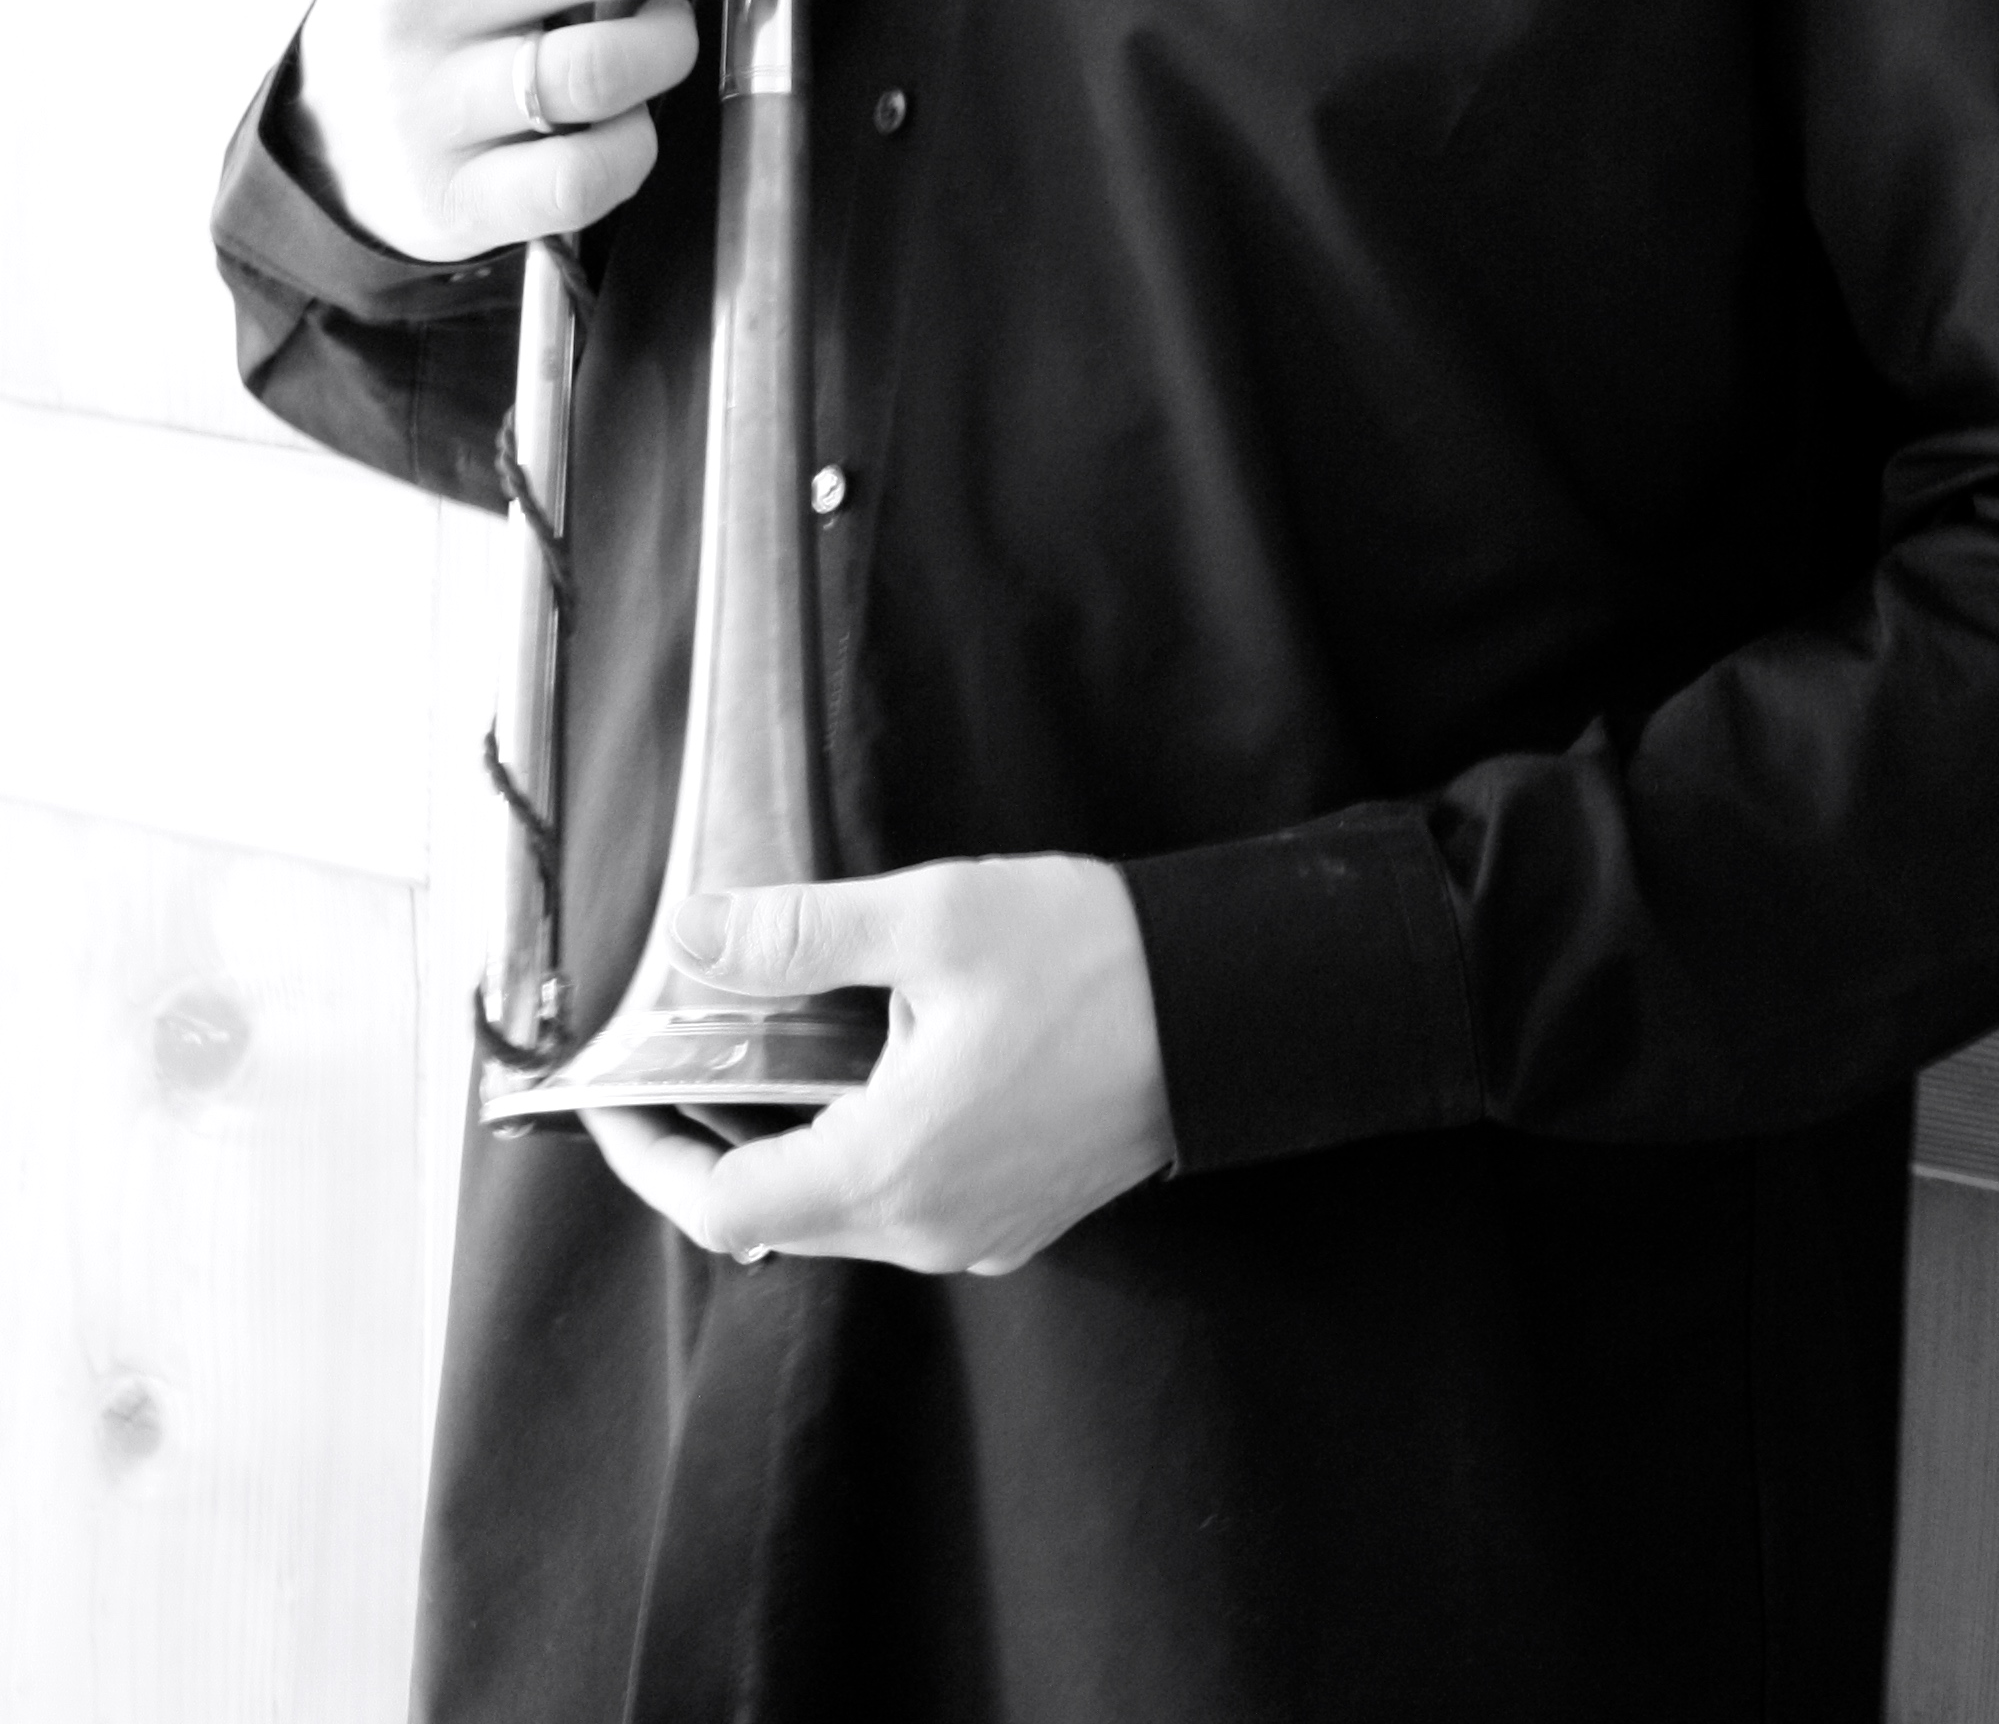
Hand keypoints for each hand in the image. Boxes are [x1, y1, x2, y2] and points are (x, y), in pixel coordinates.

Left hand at [581, 857, 1174, 1275]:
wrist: (1233, 1010)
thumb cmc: (1092, 959)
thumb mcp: (936, 918)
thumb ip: (802, 934)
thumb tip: (692, 935)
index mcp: (889, 1168)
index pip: (718, 1205)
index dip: (646, 1156)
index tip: (609, 1099)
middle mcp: (923, 1229)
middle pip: (770, 1213)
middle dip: (707, 1139)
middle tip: (674, 1054)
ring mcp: (973, 1236)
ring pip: (835, 1209)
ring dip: (784, 1139)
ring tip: (759, 1046)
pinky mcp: (1013, 1219)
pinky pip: (898, 1202)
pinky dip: (852, 1147)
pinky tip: (862, 1065)